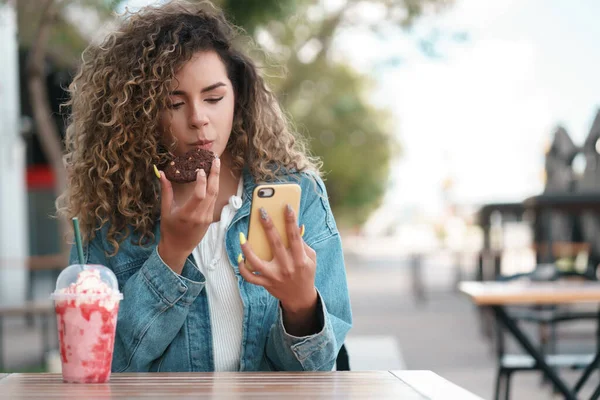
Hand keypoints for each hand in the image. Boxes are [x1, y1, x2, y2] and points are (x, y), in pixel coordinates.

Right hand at [155, 158, 219, 273]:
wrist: (178, 248)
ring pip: (215, 196)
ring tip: (216, 166)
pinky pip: (213, 201)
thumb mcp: (165, 211)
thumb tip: (162, 174)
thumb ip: (166, 192)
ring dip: (216, 180)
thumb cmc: (169, 229)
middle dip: (215, 175)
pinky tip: (212, 180)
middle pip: (212, 192)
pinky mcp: (210, 219)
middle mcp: (200, 216)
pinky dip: (213, 189)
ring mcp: (207, 218)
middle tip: (216, 160)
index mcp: (187, 214)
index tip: (200, 169)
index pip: (200, 194)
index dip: (202, 181)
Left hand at [238, 205, 319, 335]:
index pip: (295, 237)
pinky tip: (240, 257)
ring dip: (247, 249)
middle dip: (268, 226)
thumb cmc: (305, 273)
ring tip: (242, 237)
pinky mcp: (266, 284)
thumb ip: (302, 243)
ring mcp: (275, 276)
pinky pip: (250, 277)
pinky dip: (243, 268)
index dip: (291, 221)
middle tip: (261, 211)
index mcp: (300, 259)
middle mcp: (287, 267)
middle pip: (275, 244)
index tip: (286, 206)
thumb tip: (296, 226)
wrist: (301, 298)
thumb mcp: (310, 258)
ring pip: (257, 262)